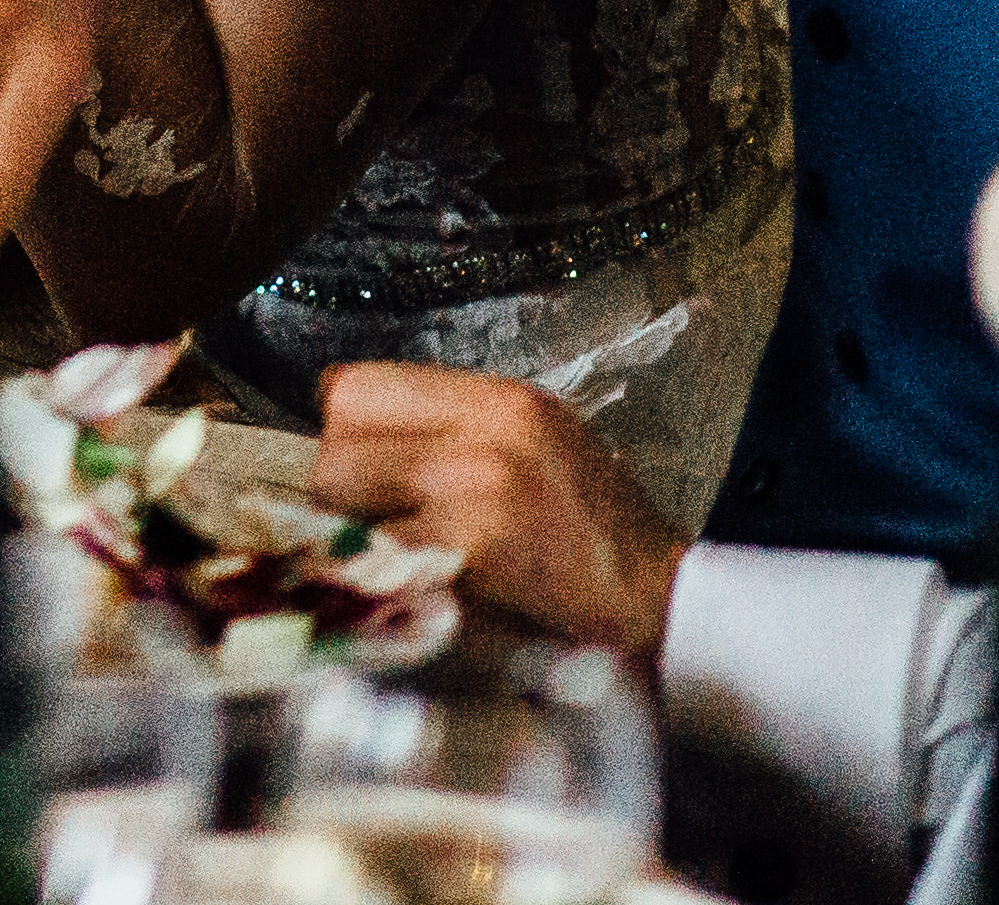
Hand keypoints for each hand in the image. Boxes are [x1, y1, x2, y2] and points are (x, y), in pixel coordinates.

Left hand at [310, 365, 684, 654]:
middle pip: (333, 448)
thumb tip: (347, 437)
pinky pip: (373, 560)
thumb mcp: (535, 446)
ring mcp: (472, 495)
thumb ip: (449, 430)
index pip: (352, 386)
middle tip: (379, 527)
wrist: (664, 612)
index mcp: (498, 401)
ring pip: (339, 505)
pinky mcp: (467, 557)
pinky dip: (377, 580)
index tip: (362, 465)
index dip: (344, 432)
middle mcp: (480, 437)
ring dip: (351, 538)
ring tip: (401, 559)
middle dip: (342, 494)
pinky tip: (416, 592)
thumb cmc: (597, 537)